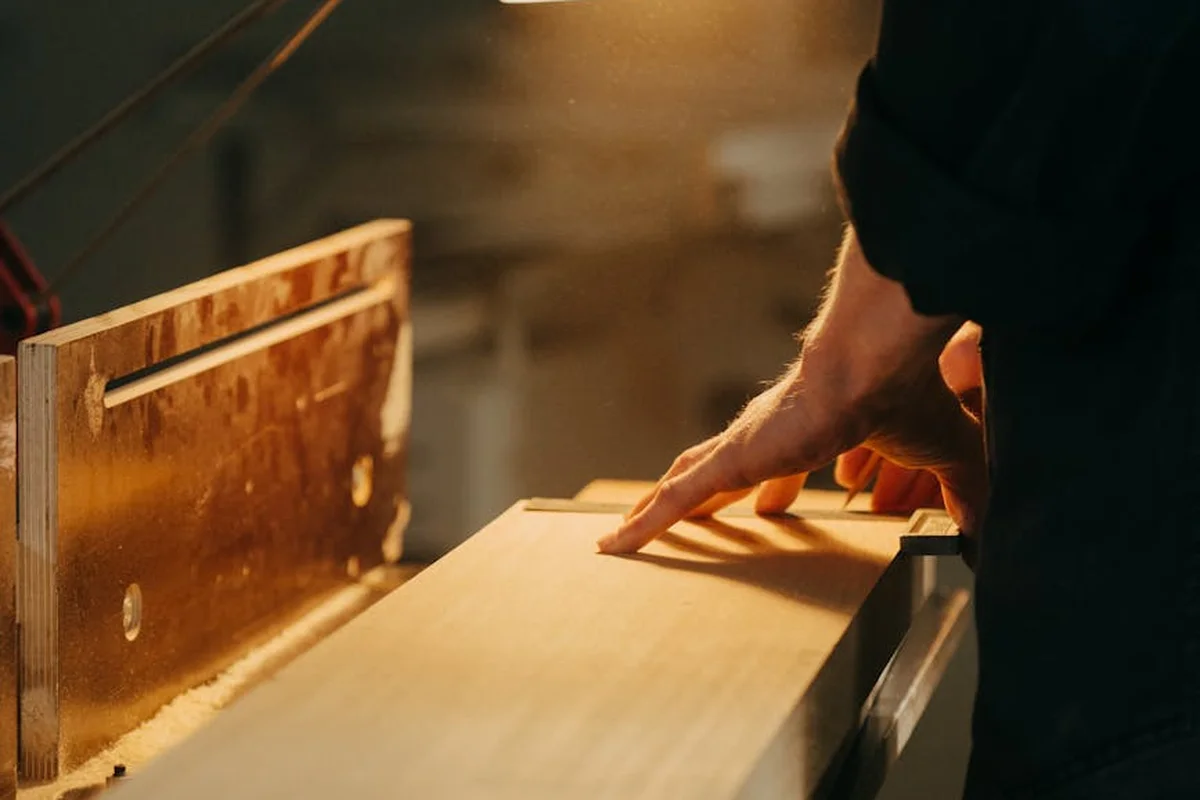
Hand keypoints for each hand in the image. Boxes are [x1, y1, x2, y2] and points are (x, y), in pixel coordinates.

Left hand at [597, 232, 987, 553]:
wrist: (874, 364)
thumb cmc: (902, 394)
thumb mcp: (941, 453)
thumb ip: (959, 488)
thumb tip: (984, 525)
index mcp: (812, 427)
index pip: (784, 461)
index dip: (780, 486)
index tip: (779, 508)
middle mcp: (767, 434)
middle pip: (724, 471)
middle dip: (712, 501)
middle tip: (700, 527)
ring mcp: (741, 446)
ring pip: (688, 483)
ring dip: (664, 509)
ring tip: (633, 533)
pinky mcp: (729, 459)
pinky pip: (674, 499)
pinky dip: (645, 524)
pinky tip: (616, 546)